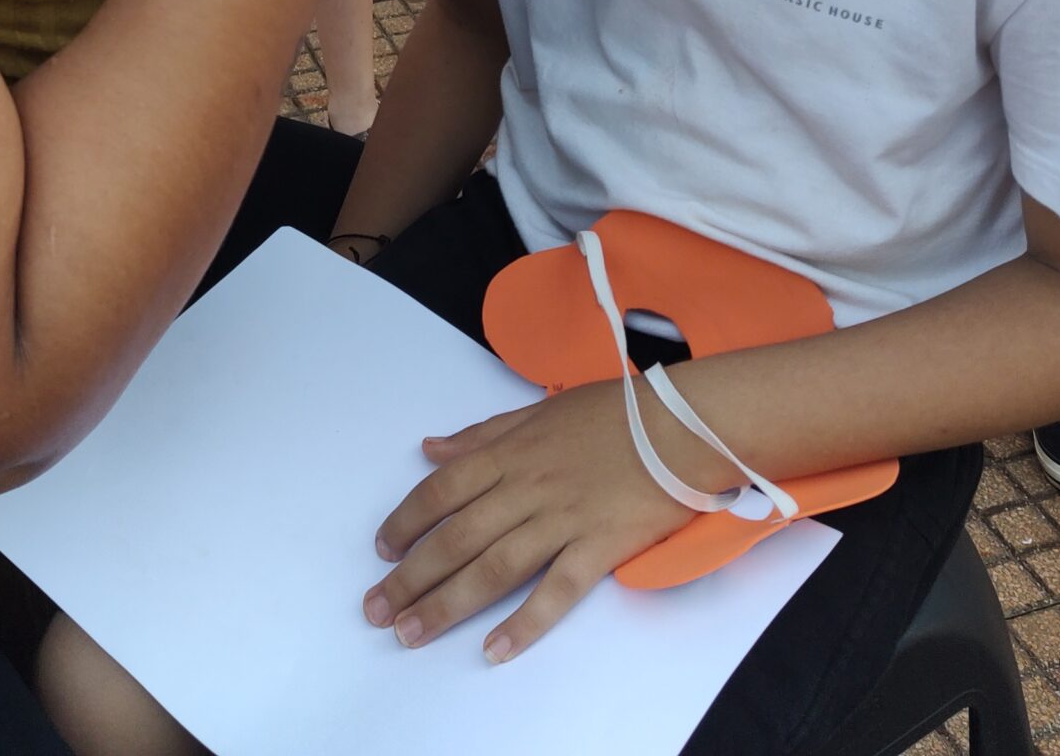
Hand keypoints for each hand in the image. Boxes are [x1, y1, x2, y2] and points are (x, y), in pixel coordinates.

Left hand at [362, 382, 722, 661]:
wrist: (683, 424)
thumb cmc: (616, 413)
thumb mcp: (540, 411)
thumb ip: (483, 433)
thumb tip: (431, 448)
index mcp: (510, 452)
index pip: (442, 491)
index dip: (407, 522)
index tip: (381, 550)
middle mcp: (526, 487)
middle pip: (456, 537)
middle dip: (411, 576)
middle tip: (376, 610)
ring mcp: (562, 518)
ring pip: (493, 567)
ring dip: (447, 604)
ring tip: (412, 633)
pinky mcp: (599, 546)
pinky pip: (556, 590)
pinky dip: (525, 623)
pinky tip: (495, 649)